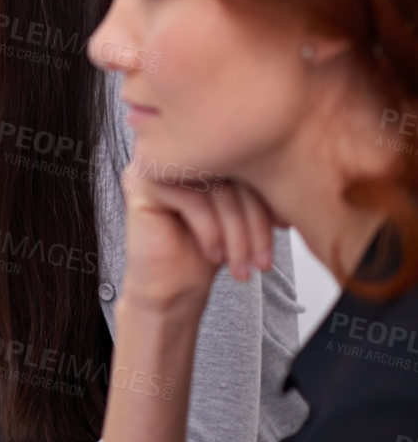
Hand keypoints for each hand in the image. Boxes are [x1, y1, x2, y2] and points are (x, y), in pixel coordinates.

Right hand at [119, 161, 278, 316]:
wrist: (170, 290)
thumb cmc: (204, 255)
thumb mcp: (243, 217)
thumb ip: (258, 189)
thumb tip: (298, 177)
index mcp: (205, 150)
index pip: (248, 162)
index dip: (270, 197)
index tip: (284, 228)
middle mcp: (180, 152)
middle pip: (234, 173)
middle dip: (254, 222)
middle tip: (262, 260)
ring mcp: (157, 165)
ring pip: (217, 188)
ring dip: (236, 232)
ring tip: (240, 264)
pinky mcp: (142, 185)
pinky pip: (192, 199)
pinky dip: (210, 231)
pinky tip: (212, 254)